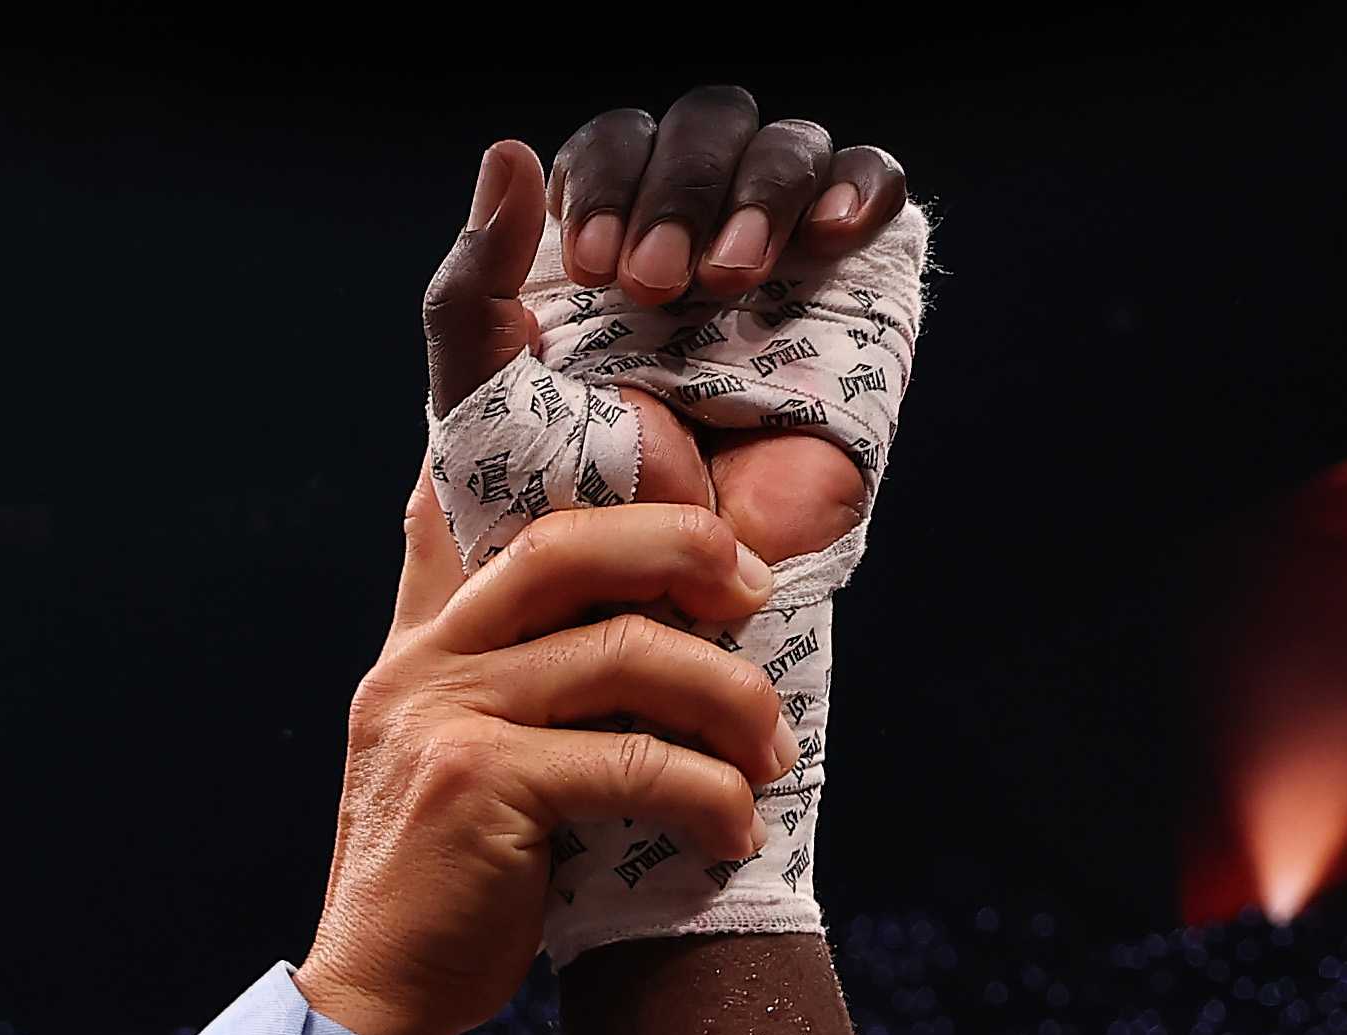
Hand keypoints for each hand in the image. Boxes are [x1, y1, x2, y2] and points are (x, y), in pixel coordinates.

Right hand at [292, 503, 786, 1034]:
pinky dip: (707, 794)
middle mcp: (422, 663)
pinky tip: (732, 832)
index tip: (674, 501)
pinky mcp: (482, 785)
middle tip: (755, 594)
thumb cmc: (438, 887)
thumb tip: (617, 637)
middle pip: (568, 548)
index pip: (467, 511)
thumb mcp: (440, 757)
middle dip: (682, 550)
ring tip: (770, 754)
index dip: (565, 481)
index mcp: (416, 646)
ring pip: (625, 655)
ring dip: (727, 698)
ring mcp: (446, 718)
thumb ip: (492, 688)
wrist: (373, 993)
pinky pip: (632, 763)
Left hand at [422, 98, 910, 574]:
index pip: (621, 145)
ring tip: (733, 278)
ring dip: (760, 190)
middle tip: (656, 285)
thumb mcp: (487, 398)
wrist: (658, 594)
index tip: (597, 266)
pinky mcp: (851, 299)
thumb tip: (507, 152)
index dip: (611, 177)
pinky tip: (830, 231)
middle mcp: (691, 246)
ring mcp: (778, 268)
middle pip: (707, 129)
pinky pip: (873, 188)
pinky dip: (858, 185)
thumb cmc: (564, 514)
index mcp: (606, 250)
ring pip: (787, 148)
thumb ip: (473, 286)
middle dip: (680, 189)